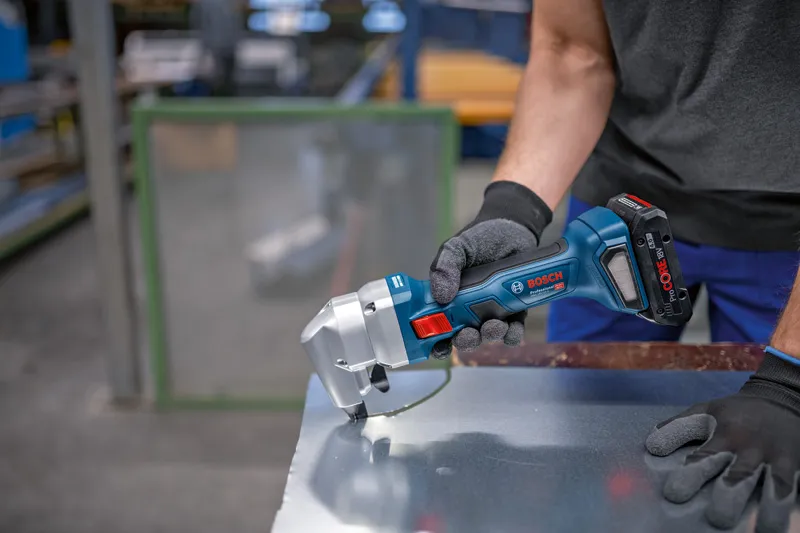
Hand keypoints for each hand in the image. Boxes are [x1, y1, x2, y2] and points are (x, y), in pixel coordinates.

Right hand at [429, 181, 551, 352]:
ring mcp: (492, 311)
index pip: (438, 327)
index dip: (437, 341)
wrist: (514, 228)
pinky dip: (513, 334)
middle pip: (464, 337)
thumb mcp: (456, 248)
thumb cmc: (479, 238)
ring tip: (495, 325)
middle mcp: (468, 310)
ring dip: (490, 336)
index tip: (441, 345)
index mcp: (449, 298)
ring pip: (488, 335)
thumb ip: (444, 267)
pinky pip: (513, 330)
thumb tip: (441, 297)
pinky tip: (512, 326)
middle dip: (466, 340)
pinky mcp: (514, 309)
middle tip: (470, 332)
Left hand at [645, 355, 799, 531]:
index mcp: (726, 434)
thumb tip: (652, 446)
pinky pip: (799, 485)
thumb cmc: (738, 412)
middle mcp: (751, 447)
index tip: (674, 495)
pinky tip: (783, 521)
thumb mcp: (706, 411)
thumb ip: (679, 428)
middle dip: (729, 496)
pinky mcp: (799, 465)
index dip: (689, 477)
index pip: (704, 458)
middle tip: (717, 518)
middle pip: (740, 475)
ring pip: (778, 484)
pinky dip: (795, 501)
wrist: (782, 398)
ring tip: (765, 529)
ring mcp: (779, 458)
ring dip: (772, 507)